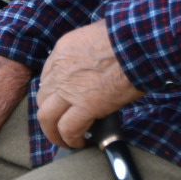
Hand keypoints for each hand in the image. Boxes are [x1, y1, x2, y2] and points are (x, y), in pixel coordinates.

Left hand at [36, 19, 142, 148]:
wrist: (137, 42)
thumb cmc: (127, 37)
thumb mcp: (97, 36)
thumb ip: (89, 52)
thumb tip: (96, 65)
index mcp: (63, 49)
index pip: (47, 77)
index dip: (53, 93)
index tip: (62, 102)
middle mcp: (60, 69)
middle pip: (43, 98)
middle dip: (50, 113)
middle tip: (61, 123)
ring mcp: (69, 88)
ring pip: (46, 117)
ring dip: (53, 132)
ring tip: (66, 140)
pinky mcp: (85, 105)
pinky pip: (68, 128)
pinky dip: (71, 140)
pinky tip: (79, 142)